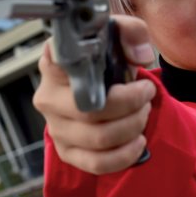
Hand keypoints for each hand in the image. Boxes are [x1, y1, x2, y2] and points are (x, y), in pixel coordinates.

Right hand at [33, 15, 156, 174]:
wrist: (105, 86)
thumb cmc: (106, 61)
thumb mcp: (119, 39)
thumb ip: (131, 33)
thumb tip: (141, 56)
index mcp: (55, 65)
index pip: (56, 60)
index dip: (79, 62)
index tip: (109, 63)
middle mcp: (49, 97)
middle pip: (91, 110)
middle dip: (130, 104)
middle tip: (146, 93)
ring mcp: (56, 127)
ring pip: (98, 137)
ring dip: (132, 126)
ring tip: (143, 112)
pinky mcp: (67, 152)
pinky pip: (96, 163)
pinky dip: (124, 155)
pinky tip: (137, 141)